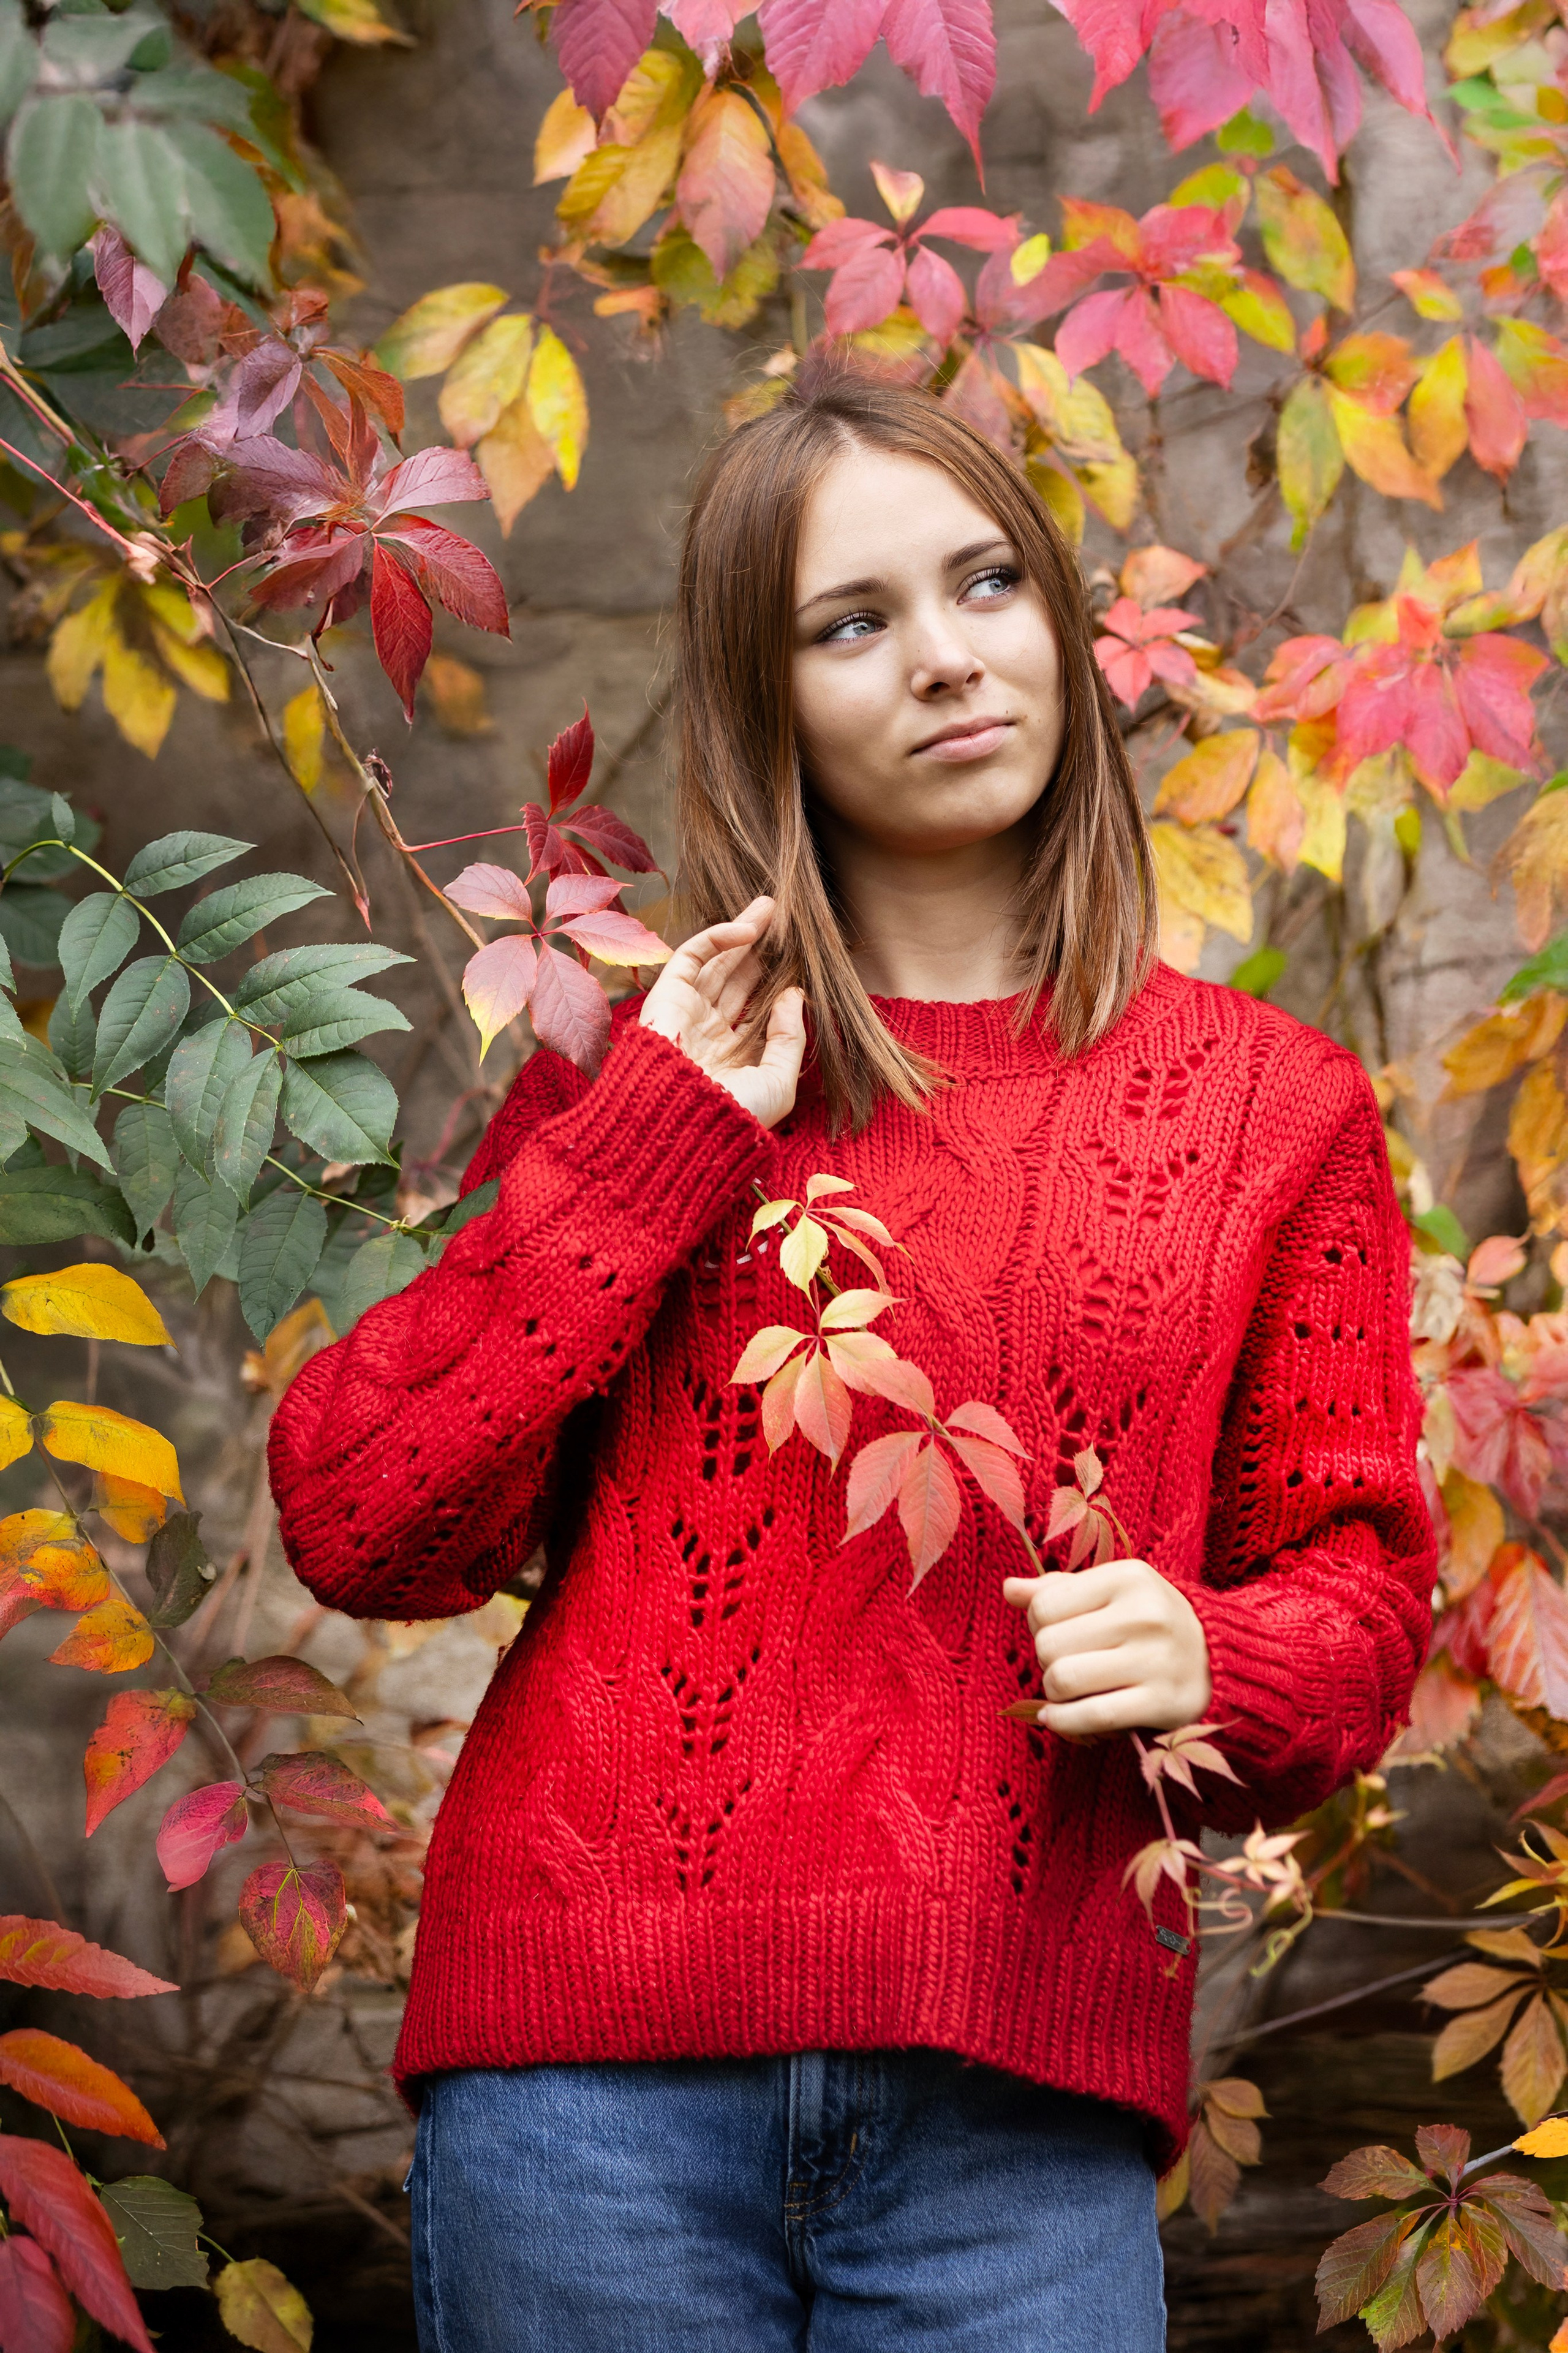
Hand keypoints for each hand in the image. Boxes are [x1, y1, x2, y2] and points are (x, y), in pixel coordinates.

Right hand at [639, 896, 804, 1131]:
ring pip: (718, 964)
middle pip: (738, 981)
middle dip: (760, 951)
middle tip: (783, 921)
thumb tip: (793, 994)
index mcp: (732, 1058)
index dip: (776, 983)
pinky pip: (692, 957)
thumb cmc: (734, 1113)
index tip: (801, 960)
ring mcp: (687, 1013)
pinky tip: (747, 929)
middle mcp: (708, 1034)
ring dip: (742, 932)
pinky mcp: (667, 996)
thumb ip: (789, 1038)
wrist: (684, 1121)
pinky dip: (717, 938)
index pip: (757, 1011)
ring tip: (770, 907)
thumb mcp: (778, 1082)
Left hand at [1000, 1558, 1211, 1737]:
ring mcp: (1155, 1660)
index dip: (1038, 1624)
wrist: (1220, 1661)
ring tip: (1069, 1689)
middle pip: (1048, 1644)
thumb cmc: (1150, 1622)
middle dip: (1046, 1659)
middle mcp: (1144, 1614)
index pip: (1044, 1604)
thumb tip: (1009, 1589)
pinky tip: (1057, 1719)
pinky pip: (1090, 1717)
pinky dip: (1063, 1722)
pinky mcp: (1162, 1703)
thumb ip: (1058, 1589)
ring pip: (1062, 1679)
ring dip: (1054, 1692)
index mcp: (1128, 1576)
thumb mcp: (1112, 1592)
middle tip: (1068, 1662)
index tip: (1061, 1631)